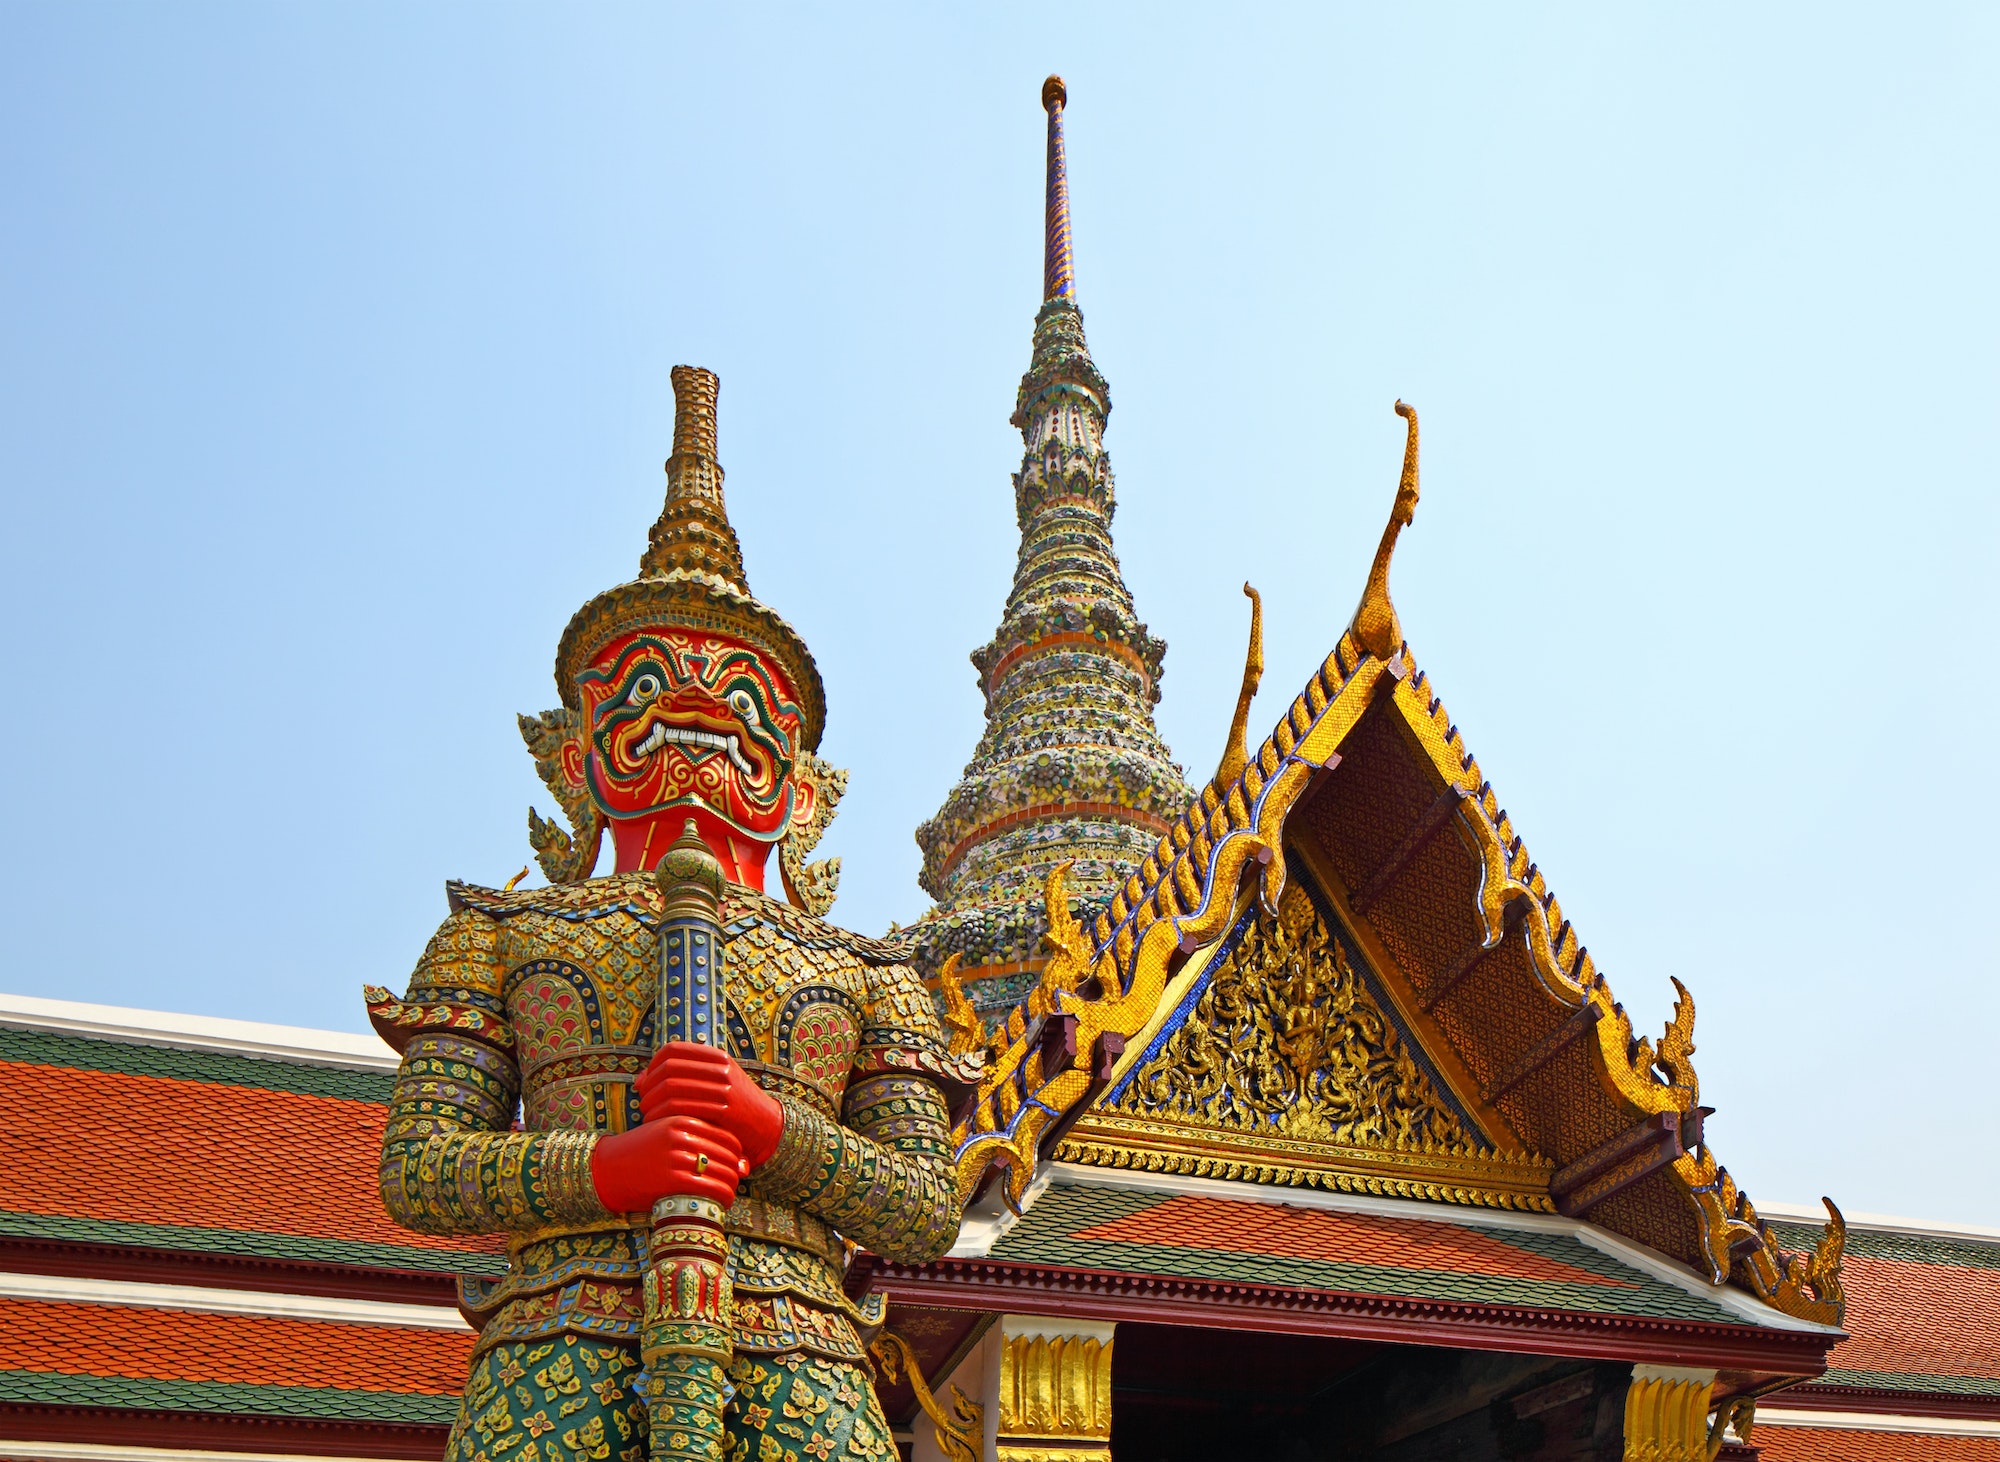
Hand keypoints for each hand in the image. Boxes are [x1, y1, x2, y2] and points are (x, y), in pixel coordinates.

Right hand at [589, 1113, 742, 1212]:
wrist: (608, 1169)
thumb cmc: (643, 1153)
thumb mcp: (670, 1137)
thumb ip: (703, 1143)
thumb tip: (746, 1164)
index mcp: (682, 1119)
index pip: (727, 1137)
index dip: (738, 1154)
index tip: (736, 1165)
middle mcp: (681, 1136)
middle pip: (728, 1155)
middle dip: (737, 1171)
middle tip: (736, 1182)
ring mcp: (676, 1158)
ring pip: (723, 1173)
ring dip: (733, 1186)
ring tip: (730, 1194)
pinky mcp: (672, 1181)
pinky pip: (711, 1190)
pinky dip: (723, 1198)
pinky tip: (723, 1203)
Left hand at [635, 1041, 784, 1169]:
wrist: (768, 1126)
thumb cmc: (733, 1105)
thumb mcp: (713, 1082)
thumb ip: (680, 1077)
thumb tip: (639, 1081)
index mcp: (717, 1056)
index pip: (671, 1050)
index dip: (651, 1066)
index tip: (645, 1083)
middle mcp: (721, 1069)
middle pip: (668, 1070)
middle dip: (648, 1087)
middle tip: (642, 1103)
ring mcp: (724, 1089)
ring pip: (672, 1090)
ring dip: (652, 1104)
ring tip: (647, 1115)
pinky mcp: (724, 1112)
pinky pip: (682, 1109)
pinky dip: (663, 1116)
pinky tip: (658, 1124)